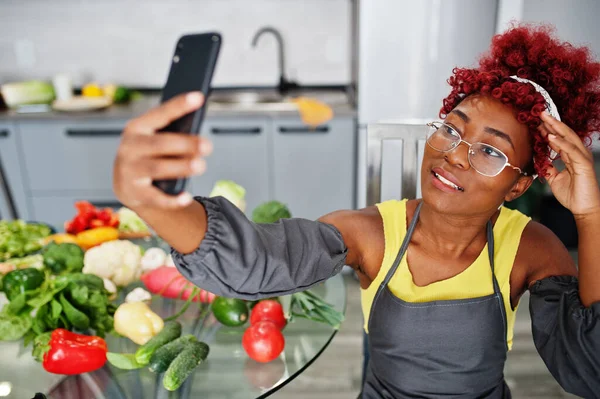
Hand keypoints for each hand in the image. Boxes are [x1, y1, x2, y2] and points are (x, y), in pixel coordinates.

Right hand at [113, 92, 212, 209]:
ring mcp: (130, 171)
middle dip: (185, 143)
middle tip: (207, 146)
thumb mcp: (156, 139)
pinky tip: (186, 197)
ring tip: (200, 166)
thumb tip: (200, 138)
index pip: (160, 114)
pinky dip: (172, 199)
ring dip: (181, 167)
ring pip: (158, 168)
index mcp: (137, 128)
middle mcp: (130, 148)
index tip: (199, 97)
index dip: (179, 105)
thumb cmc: (150, 155)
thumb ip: (174, 134)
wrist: (128, 185)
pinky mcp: (135, 193)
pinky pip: (156, 197)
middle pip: (160, 144)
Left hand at [539, 111, 599, 218]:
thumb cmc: (572, 195)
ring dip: (555, 127)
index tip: (535, 122)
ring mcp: (581, 157)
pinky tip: (550, 137)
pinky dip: (560, 143)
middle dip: (551, 123)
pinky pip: (570, 151)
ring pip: (568, 138)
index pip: (558, 138)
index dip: (547, 129)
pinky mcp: (583, 164)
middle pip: (564, 134)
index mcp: (571, 156)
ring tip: (544, 118)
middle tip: (539, 112)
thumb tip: (540, 161)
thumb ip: (548, 168)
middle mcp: (577, 154)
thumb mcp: (554, 179)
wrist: (583, 208)